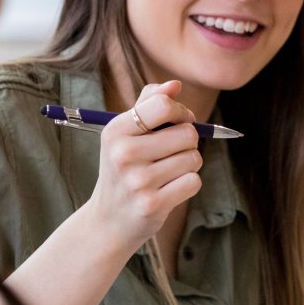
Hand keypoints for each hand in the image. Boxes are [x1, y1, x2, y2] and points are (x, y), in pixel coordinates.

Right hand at [83, 81, 202, 249]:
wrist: (109, 220)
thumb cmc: (124, 170)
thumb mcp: (126, 134)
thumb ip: (149, 104)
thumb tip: (175, 85)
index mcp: (116, 130)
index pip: (163, 105)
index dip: (181, 112)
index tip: (179, 122)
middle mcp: (124, 153)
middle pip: (187, 133)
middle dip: (188, 142)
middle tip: (170, 154)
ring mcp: (138, 181)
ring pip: (194, 158)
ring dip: (188, 165)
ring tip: (166, 174)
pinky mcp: (153, 204)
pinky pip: (193, 182)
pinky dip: (187, 185)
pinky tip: (169, 190)